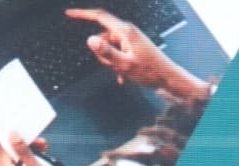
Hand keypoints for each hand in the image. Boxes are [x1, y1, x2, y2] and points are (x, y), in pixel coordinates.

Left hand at [0, 135, 72, 165]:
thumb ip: (24, 152)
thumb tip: (13, 135)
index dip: (6, 135)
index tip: (16, 127)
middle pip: (6, 151)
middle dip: (21, 143)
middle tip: (38, 141)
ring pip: (13, 157)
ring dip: (26, 151)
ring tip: (42, 149)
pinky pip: (17, 165)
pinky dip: (26, 159)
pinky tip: (38, 157)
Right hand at [65, 8, 209, 101]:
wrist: (169, 79)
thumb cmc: (151, 72)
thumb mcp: (125, 65)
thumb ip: (106, 53)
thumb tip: (90, 40)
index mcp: (125, 31)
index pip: (99, 16)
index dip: (82, 14)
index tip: (68, 13)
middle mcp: (127, 32)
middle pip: (103, 37)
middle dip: (104, 53)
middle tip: (116, 67)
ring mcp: (131, 39)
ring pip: (110, 48)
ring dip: (112, 62)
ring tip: (124, 73)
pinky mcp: (133, 47)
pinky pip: (118, 54)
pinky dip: (118, 65)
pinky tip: (124, 78)